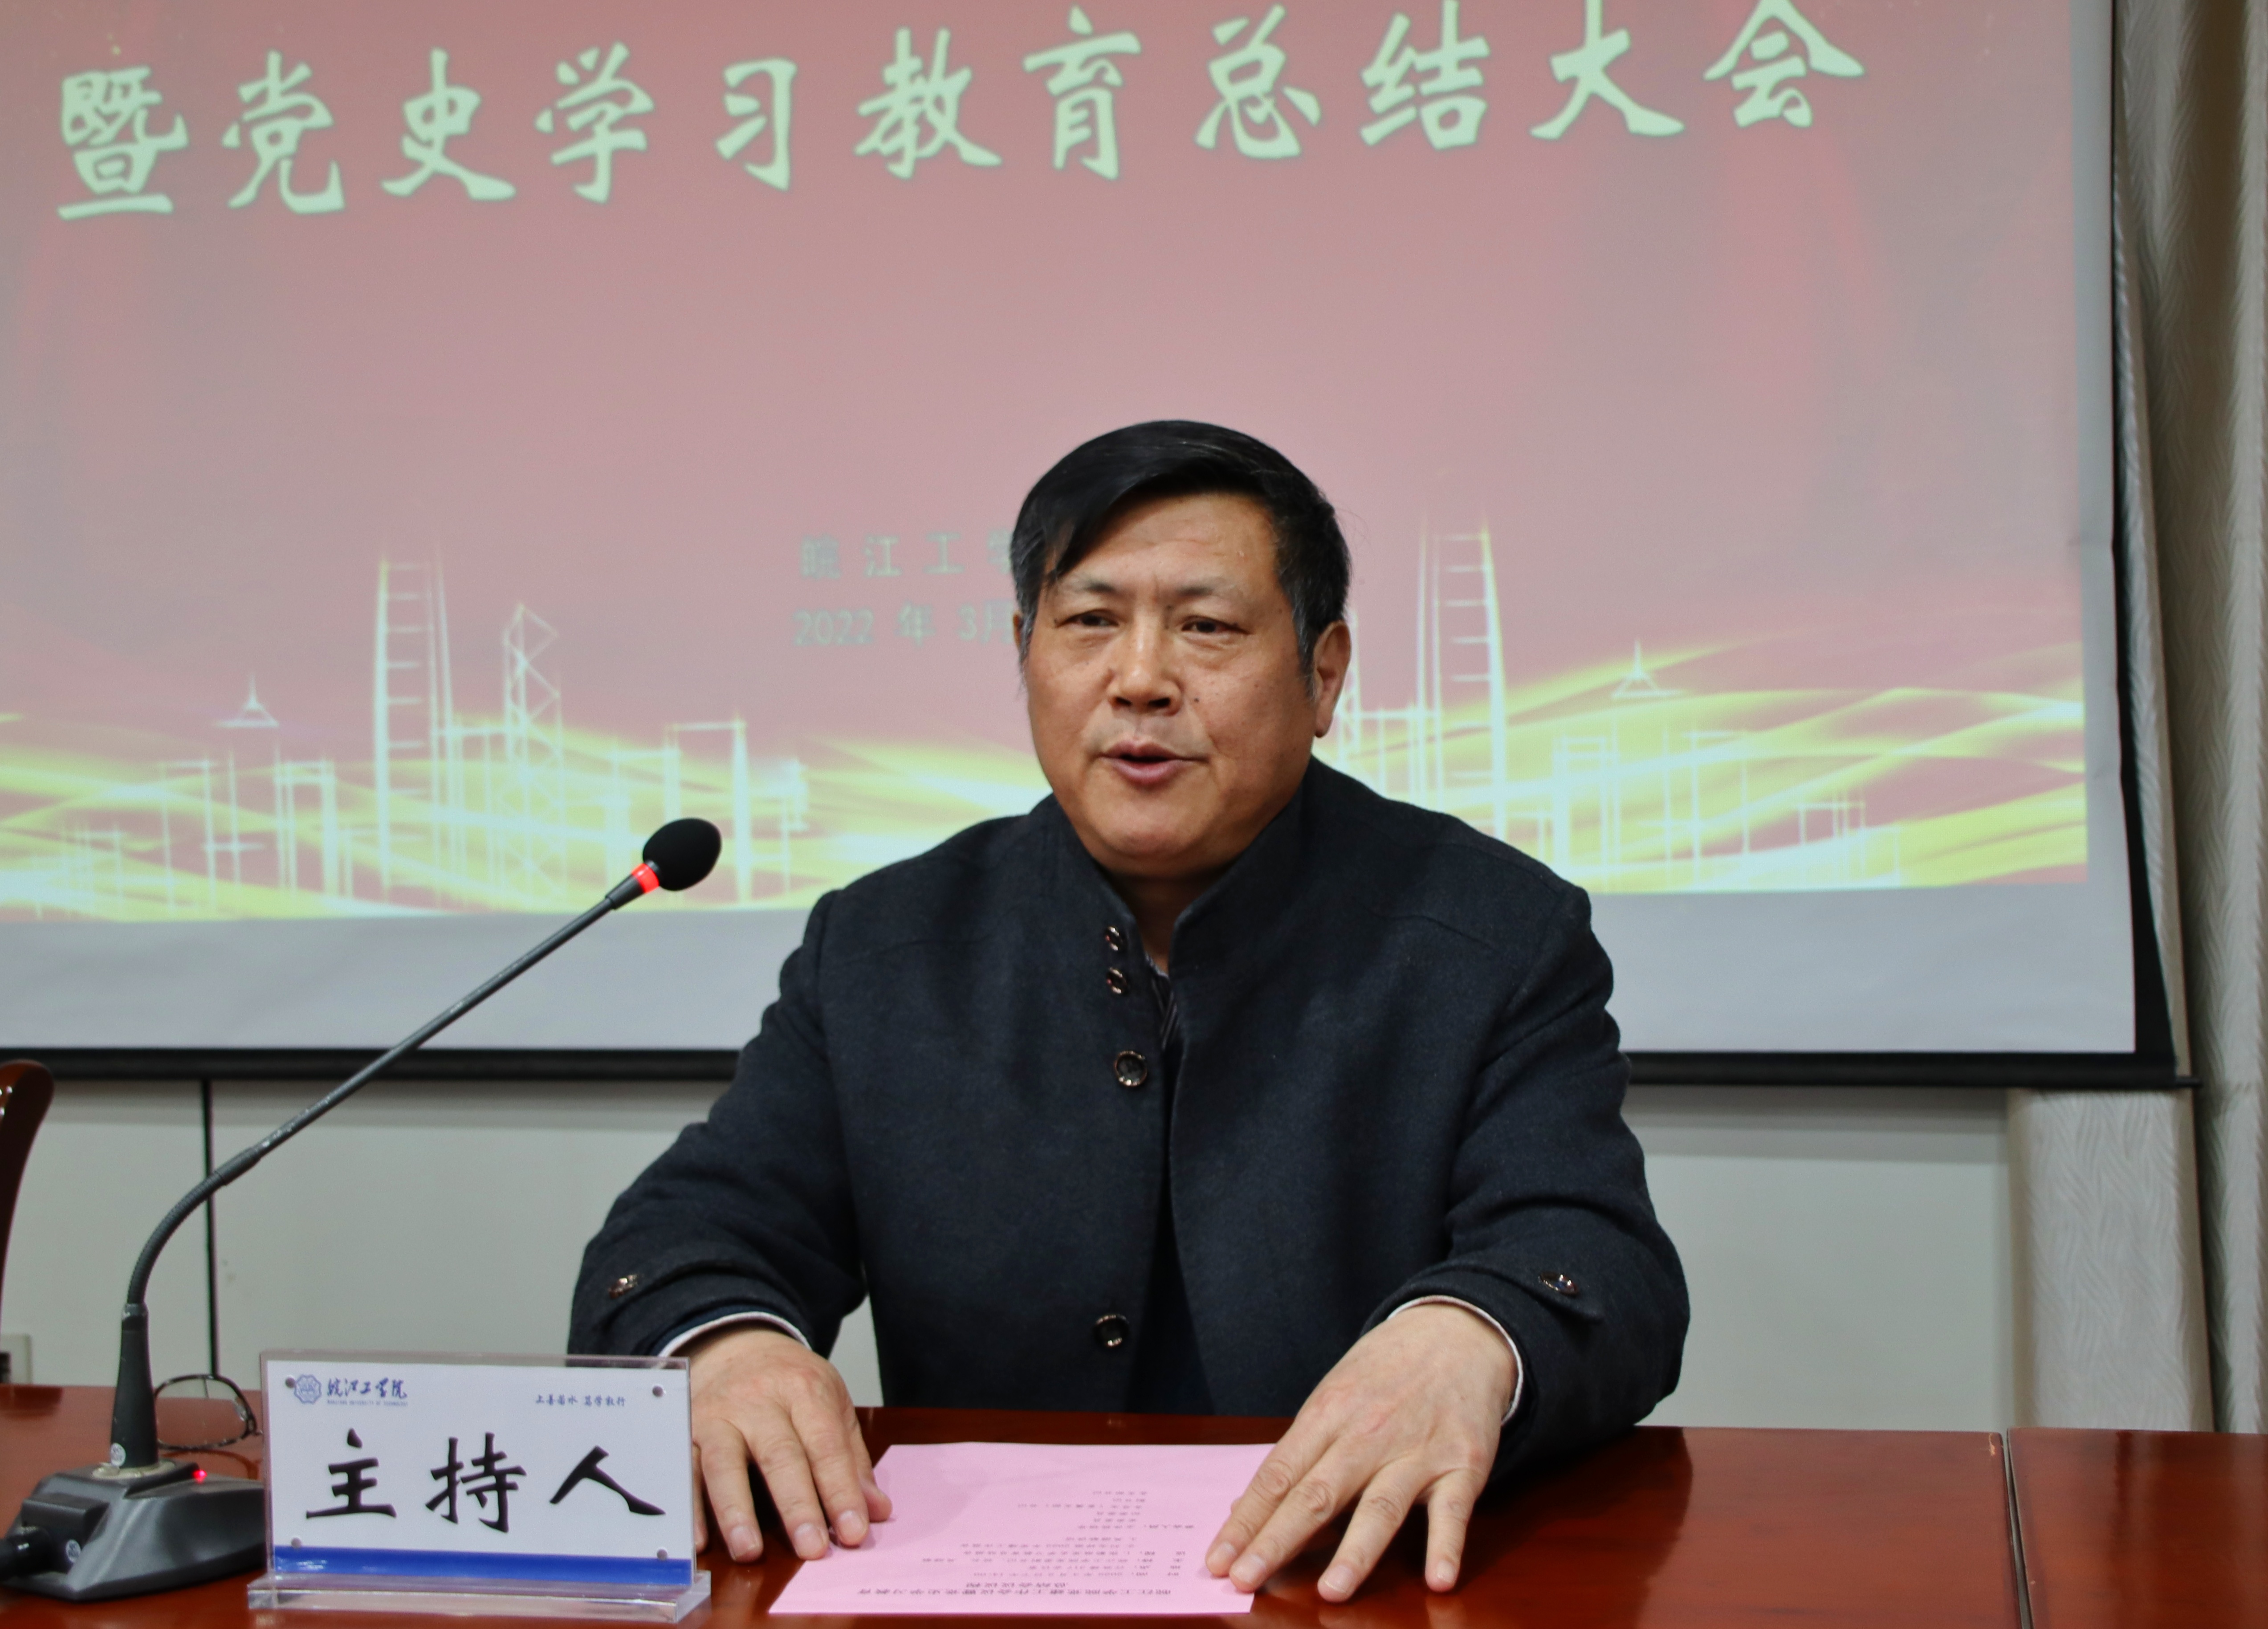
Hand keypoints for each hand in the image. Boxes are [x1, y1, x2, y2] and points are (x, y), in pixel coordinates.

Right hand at [686, 1325, 891, 1562]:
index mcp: (804, 1390)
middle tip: (811, 1549)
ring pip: (724, 1464)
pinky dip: (690, 1507)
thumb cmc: (792, 1384)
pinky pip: (684, 1471)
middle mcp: (758, 1401)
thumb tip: (876, 1511)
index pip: (825, 1445)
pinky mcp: (686, 1432)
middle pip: (779, 1455)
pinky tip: (699, 1540)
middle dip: (797, 1505)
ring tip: (750, 1550)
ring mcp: (718, 1416)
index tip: (853, 1532)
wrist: (738, 1347)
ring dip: (736, 1510)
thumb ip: (852, 1460)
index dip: (840, 1490)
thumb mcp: (831, 1405)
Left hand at [1206, 1304, 1513, 1600]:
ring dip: (1356, 1550)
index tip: (1217, 1561)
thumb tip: (1245, 1508)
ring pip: (1381, 1506)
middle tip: (1246, 1580)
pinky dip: (1446, 1545)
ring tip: (1332, 1591)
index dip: (1246, 1520)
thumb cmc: (1384, 1373)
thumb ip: (1296, 1456)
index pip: (1277, 1475)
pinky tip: (1437, 1579)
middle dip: (1278, 1539)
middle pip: (1316, 1494)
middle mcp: (1368, 1433)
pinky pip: (1453, 1510)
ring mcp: (1417, 1450)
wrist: (1458, 1332)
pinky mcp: (1463, 1464)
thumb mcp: (1333, 1398)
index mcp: (1328, 1414)